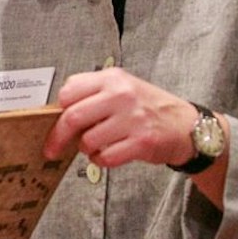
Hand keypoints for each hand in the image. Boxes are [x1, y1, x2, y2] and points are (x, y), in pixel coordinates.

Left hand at [43, 68, 197, 168]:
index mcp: (112, 79)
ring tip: (96, 146)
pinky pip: (105, 157)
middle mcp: (122, 95)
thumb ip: (91, 93)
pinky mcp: (142, 141)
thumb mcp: (121, 87)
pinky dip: (101, 160)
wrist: (185, 125)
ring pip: (87, 141)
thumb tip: (57, 112)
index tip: (54, 121)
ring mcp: (133, 118)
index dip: (58, 110)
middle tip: (52, 148)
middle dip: (58, 137)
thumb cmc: (147, 107)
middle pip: (73, 117)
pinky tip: (108, 154)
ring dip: (86, 149)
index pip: (69, 92)